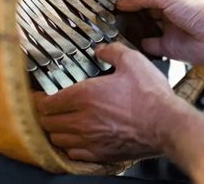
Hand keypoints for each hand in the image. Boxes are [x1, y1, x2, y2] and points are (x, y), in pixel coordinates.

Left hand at [34, 43, 176, 162]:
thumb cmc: (150, 95)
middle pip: (47, 122)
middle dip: (43, 114)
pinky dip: (69, 146)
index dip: (37, 99)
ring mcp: (90, 140)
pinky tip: (75, 139)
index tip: (37, 96)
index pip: (45, 102)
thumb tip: (102, 50)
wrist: (166, 124)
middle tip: (46, 108)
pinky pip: (73, 153)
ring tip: (59, 123)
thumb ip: (112, 51)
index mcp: (84, 95)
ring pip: (57, 139)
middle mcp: (82, 119)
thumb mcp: (133, 61)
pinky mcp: (100, 154)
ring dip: (54, 130)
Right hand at [117, 0, 203, 64]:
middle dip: (130, 10)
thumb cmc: (202, 10)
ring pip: (146, 26)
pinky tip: (131, 43)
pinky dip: (141, 45)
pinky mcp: (170, 46)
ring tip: (116, 27)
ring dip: (133, 27)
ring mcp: (169, 28)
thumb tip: (123, 0)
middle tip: (112, 13)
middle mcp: (169, 8)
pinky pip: (151, 46)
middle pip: (144, 7)